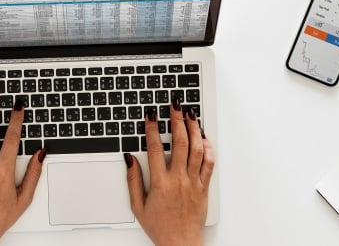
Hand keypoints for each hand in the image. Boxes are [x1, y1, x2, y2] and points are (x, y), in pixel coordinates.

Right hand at [124, 99, 214, 245]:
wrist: (181, 243)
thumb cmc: (160, 227)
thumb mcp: (138, 206)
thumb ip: (133, 180)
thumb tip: (130, 159)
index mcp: (161, 183)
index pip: (155, 148)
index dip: (152, 129)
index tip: (151, 116)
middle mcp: (179, 180)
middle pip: (179, 143)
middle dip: (177, 120)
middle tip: (175, 106)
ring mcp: (194, 182)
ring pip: (197, 149)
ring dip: (194, 129)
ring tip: (190, 114)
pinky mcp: (204, 187)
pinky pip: (209, 163)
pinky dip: (208, 148)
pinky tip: (204, 137)